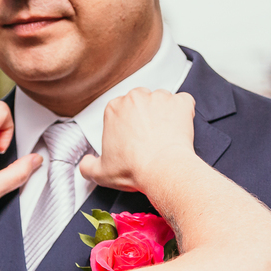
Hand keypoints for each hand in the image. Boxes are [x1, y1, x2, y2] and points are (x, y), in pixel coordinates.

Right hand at [79, 89, 195, 191]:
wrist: (162, 170)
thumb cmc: (134, 169)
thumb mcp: (100, 173)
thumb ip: (87, 166)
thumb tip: (86, 163)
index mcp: (114, 108)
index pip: (120, 110)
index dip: (127, 124)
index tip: (132, 137)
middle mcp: (135, 98)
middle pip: (140, 101)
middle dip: (144, 115)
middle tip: (149, 136)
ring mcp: (159, 98)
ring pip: (161, 100)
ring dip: (163, 113)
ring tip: (165, 134)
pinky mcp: (180, 103)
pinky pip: (184, 101)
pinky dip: (184, 112)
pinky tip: (179, 126)